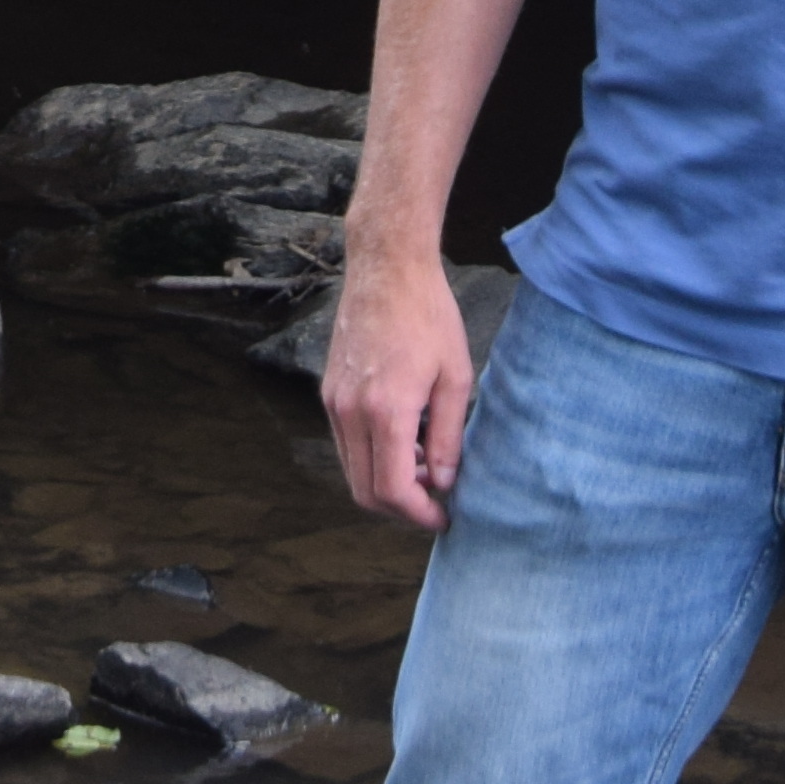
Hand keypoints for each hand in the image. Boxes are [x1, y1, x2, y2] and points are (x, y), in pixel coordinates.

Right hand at [323, 252, 485, 531]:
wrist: (386, 267)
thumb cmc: (428, 315)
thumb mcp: (454, 377)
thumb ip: (449, 437)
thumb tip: (444, 482)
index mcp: (386, 410)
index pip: (393, 490)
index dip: (419, 515)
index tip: (443, 516)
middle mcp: (350, 411)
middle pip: (364, 491)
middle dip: (401, 508)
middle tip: (436, 500)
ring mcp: (335, 401)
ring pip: (352, 469)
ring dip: (386, 482)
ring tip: (426, 464)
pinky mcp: (330, 391)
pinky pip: (346, 443)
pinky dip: (372, 456)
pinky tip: (405, 438)